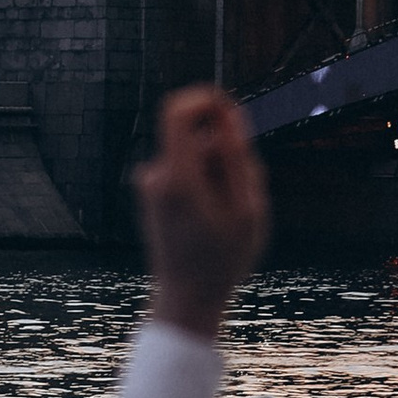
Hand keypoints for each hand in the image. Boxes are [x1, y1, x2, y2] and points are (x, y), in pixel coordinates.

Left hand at [135, 85, 269, 336]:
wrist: (187, 298)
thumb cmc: (222, 258)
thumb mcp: (247, 207)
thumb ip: (238, 156)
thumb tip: (228, 115)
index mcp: (177, 176)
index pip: (177, 110)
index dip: (206, 99)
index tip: (232, 110)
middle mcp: (155, 176)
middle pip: (195, 136)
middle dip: (225, 150)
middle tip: (245, 195)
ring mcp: (150, 185)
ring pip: (194, 155)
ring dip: (218, 172)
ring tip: (230, 214)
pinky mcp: (153, 193)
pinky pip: (186, 170)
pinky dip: (205, 183)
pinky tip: (214, 219)